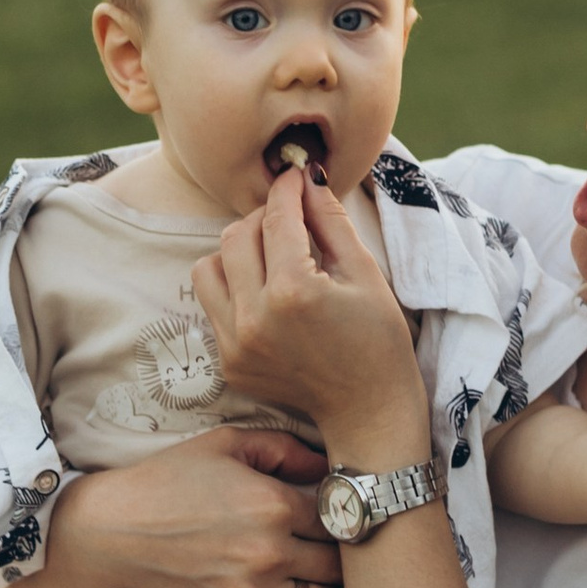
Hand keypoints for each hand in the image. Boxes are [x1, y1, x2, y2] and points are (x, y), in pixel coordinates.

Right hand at [47, 428, 347, 587]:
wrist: (113, 530)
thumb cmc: (169, 478)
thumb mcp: (227, 444)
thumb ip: (285, 449)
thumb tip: (331, 465)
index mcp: (274, 503)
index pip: (341, 518)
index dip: (355, 521)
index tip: (363, 524)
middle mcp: (269, 551)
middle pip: (340, 565)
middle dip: (356, 563)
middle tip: (369, 565)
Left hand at [195, 171, 428, 459]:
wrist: (367, 410)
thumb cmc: (378, 342)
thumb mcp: (365, 274)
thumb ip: (331, 221)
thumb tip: (307, 179)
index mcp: (293, 292)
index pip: (277, 219)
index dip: (287, 190)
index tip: (295, 177)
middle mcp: (254, 317)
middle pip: (235, 236)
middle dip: (263, 218)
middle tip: (290, 220)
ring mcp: (235, 344)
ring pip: (208, 268)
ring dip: (237, 253)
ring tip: (272, 259)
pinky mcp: (228, 362)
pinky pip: (213, 306)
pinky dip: (236, 290)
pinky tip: (268, 296)